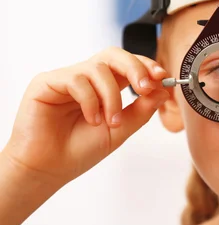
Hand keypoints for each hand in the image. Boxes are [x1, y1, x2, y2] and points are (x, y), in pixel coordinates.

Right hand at [2, 46, 169, 189]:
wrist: (49, 169)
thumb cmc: (80, 150)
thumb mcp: (120, 129)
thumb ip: (142, 109)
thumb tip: (164, 89)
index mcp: (105, 86)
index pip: (128, 65)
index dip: (146, 66)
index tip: (162, 77)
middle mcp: (87, 78)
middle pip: (114, 55)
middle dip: (135, 67)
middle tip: (146, 86)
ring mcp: (67, 78)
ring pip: (99, 68)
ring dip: (112, 96)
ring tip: (110, 121)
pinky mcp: (47, 82)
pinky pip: (77, 79)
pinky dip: (90, 101)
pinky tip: (91, 120)